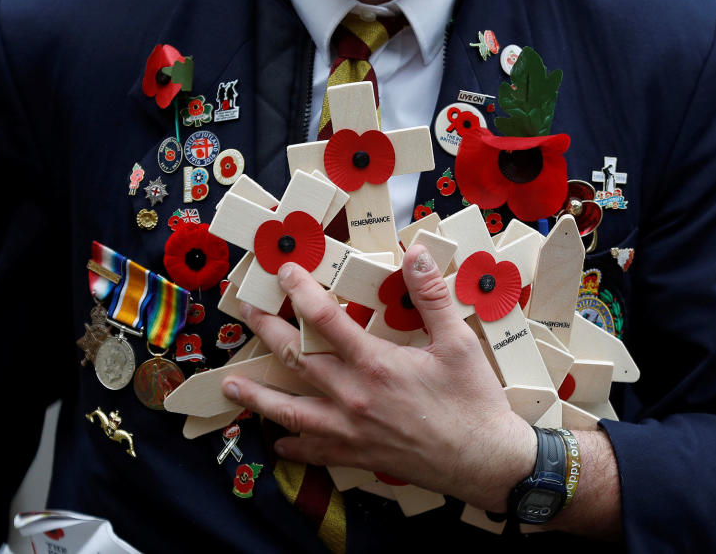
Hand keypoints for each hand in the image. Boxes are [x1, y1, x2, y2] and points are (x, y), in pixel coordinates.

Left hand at [222, 244, 535, 510]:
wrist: (484, 462)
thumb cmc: (473, 402)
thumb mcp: (459, 343)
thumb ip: (431, 297)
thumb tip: (415, 254)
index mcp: (376, 364)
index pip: (326, 319)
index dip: (301, 291)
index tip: (284, 272)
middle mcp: (353, 397)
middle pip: (297, 359)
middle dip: (267, 331)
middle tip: (246, 311)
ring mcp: (350, 430)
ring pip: (291, 411)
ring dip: (258, 397)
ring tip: (231, 386)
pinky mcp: (357, 455)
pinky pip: (313, 451)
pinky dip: (291, 445)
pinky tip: (278, 441)